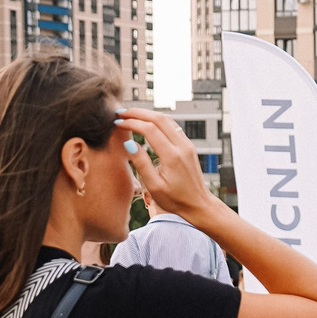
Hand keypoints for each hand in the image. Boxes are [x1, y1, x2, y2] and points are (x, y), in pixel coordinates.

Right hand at [117, 106, 217, 226]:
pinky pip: (173, 127)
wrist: (199, 205)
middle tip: (121, 113)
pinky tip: (146, 123)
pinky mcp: (189, 146)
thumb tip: (129, 143)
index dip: (131, 123)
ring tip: (130, 115)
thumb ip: (141, 163)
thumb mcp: (154, 185)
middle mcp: (182, 146)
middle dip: (138, 113)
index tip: (117, 123)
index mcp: (172, 156)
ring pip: (167, 120)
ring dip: (148, 115)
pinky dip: (157, 121)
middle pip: (159, 118)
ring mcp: (187, 145)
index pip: (149, 129)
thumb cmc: (175, 200)